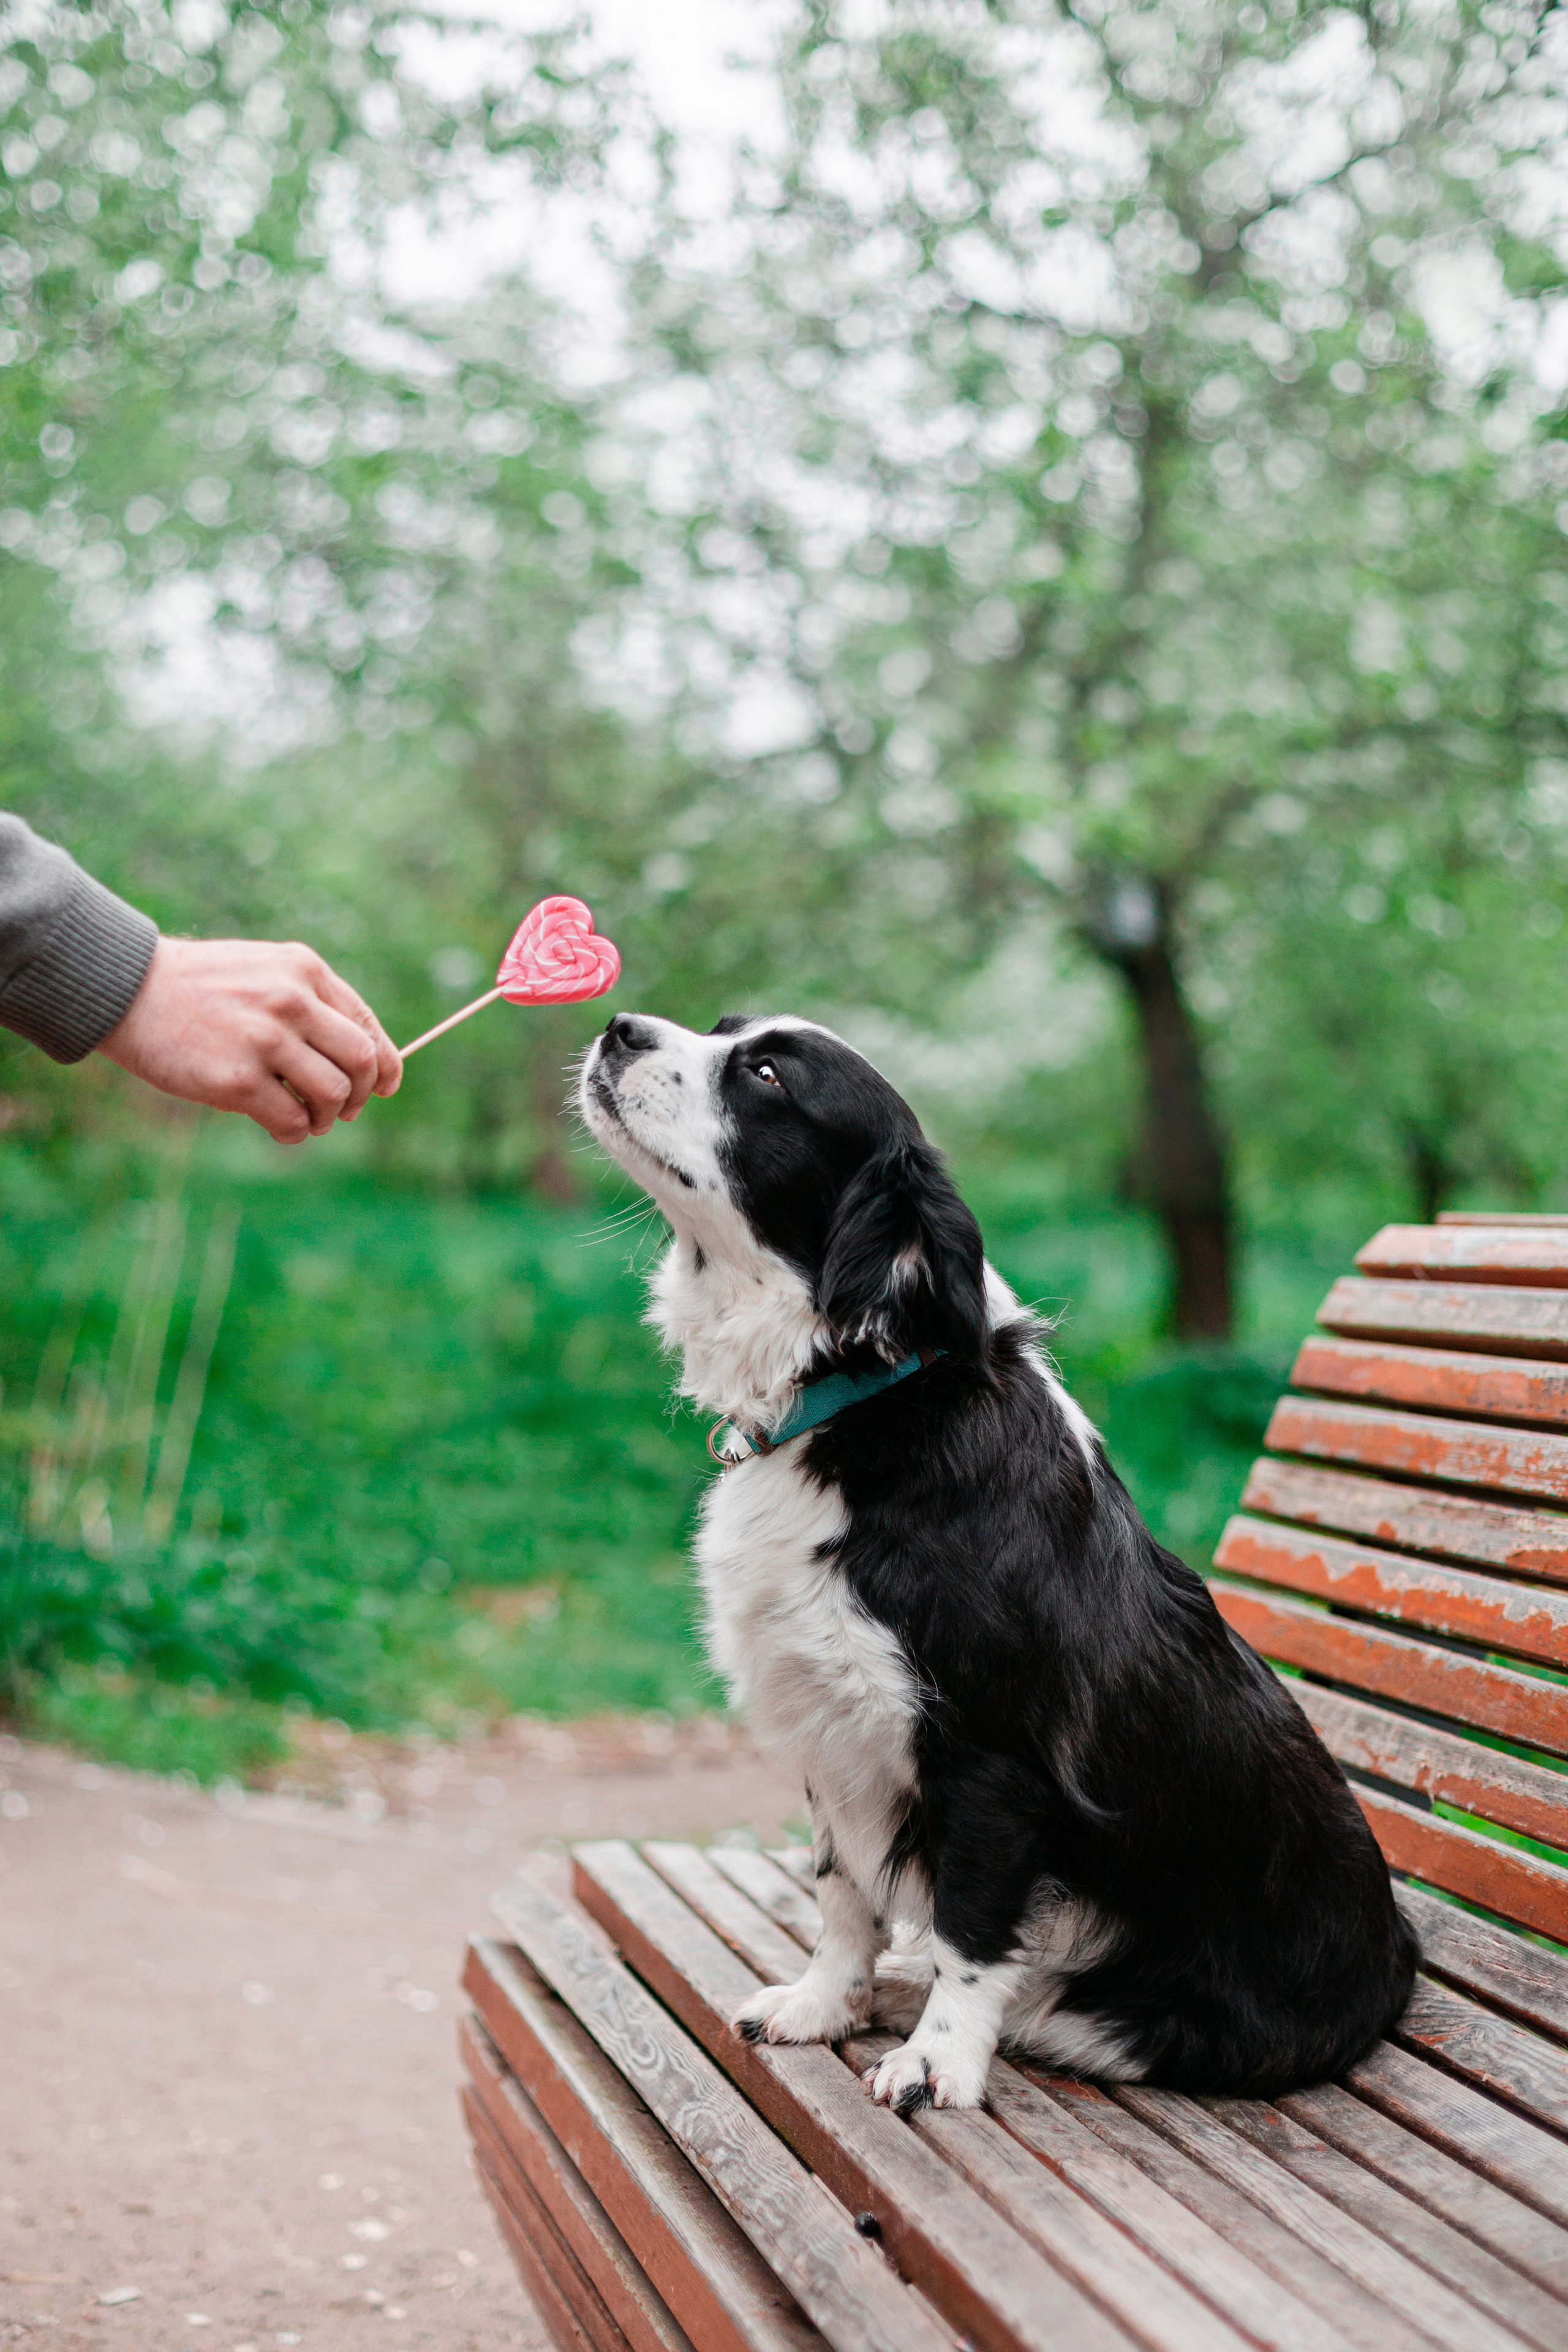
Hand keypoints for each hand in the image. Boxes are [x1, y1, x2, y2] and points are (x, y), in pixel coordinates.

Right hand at [99, 937, 401, 1143]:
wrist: (129, 989)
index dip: (386, 1064)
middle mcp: (292, 1001)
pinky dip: (296, 1132)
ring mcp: (266, 1040)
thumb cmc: (199, 987)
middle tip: (344, 1111)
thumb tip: (359, 1058)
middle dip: (362, 1094)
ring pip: (334, 1094)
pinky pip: (293, 1119)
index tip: (385, 1086)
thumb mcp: (264, 972)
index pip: (366, 1025)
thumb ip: (309, 1003)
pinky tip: (282, 1128)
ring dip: (327, 1117)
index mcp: (304, 970)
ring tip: (308, 1120)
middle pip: (362, 1061)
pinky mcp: (238, 1079)